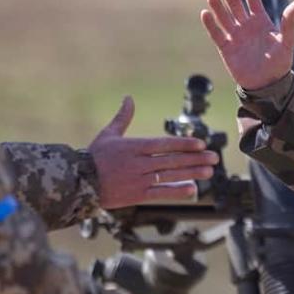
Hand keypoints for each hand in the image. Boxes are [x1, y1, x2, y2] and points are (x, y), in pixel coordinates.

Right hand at [89, 96, 216, 208]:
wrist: (79, 182)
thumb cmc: (94, 156)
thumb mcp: (108, 134)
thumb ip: (122, 117)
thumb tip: (129, 98)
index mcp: (133, 146)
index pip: (164, 144)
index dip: (183, 144)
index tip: (201, 144)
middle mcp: (138, 163)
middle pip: (171, 160)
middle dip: (195, 158)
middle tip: (214, 157)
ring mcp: (138, 180)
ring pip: (169, 176)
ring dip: (191, 173)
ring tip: (209, 171)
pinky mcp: (136, 195)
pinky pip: (160, 194)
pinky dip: (176, 192)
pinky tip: (192, 189)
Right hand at [200, 0, 293, 90]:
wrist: (267, 84)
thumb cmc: (279, 63)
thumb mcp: (286, 42)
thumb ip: (289, 22)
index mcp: (261, 21)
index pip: (253, 0)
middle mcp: (246, 26)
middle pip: (236, 6)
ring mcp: (235, 36)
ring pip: (224, 17)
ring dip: (218, 7)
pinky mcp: (226, 48)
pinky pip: (216, 34)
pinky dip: (210, 24)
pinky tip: (205, 13)